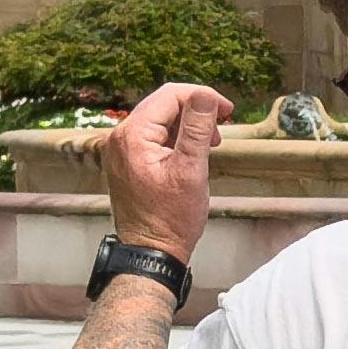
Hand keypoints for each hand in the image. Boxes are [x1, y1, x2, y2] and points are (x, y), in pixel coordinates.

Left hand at [107, 80, 232, 258]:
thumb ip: (197, 129)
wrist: (151, 252)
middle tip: (222, 124)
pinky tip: (193, 152)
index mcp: (132, 136)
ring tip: (210, 143)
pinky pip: (153, 136)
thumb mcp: (191, 171)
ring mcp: (121, 150)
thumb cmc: (169, 219)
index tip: (227, 110)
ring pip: (159, 119)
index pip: (169, 95)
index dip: (202, 96)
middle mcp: (120, 138)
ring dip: (187, 125)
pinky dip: (176, 138)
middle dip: (195, 110)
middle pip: (162, 104)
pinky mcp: (127, 161)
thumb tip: (205, 96)